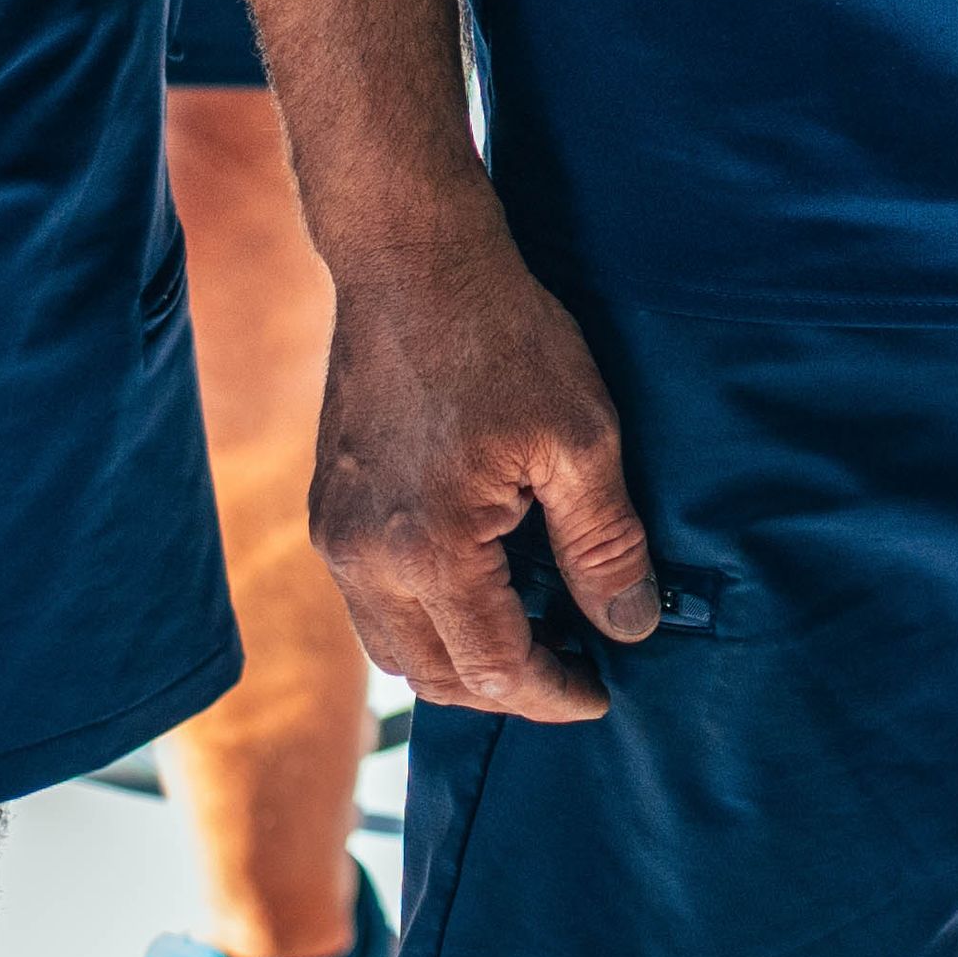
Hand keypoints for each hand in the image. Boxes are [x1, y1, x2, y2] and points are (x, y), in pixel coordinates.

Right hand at [315, 203, 658, 718]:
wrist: (411, 263)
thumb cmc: (503, 338)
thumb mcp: (581, 438)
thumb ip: (605, 544)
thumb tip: (630, 627)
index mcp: (428, 551)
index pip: (494, 670)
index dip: (554, 694)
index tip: (601, 691)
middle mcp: (364, 560)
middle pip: (434, 677)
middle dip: (508, 690)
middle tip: (573, 666)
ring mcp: (334, 538)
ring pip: (395, 648)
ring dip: (461, 660)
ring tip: (534, 632)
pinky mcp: (326, 512)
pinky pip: (371, 602)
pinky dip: (427, 618)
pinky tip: (482, 584)